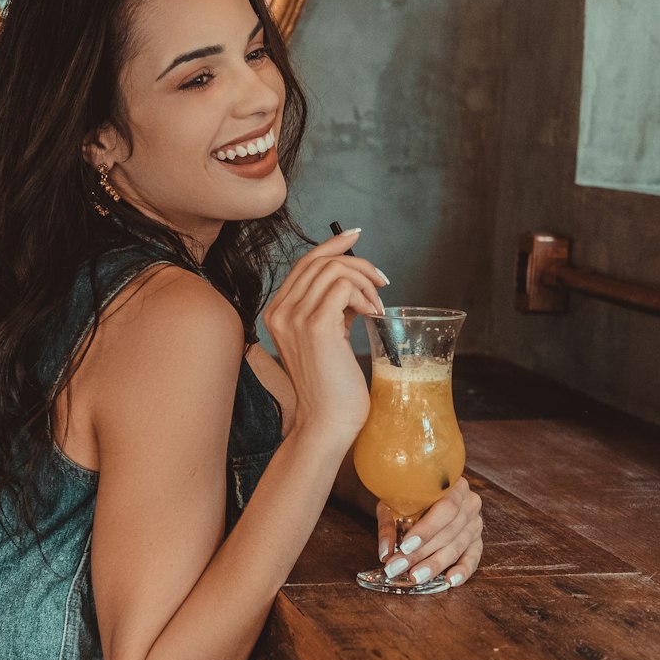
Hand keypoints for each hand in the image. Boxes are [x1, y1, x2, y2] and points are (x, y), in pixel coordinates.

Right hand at [262, 228, 388, 452]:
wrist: (326, 423)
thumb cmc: (332, 389)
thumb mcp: (327, 339)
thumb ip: (332, 311)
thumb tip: (355, 286)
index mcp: (278, 313)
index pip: (303, 264)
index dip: (332, 245)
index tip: (356, 236)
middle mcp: (279, 312)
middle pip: (317, 260)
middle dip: (356, 261)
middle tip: (382, 280)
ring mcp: (294, 318)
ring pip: (333, 269)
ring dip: (365, 281)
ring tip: (377, 306)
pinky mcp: (316, 326)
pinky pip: (344, 287)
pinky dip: (365, 295)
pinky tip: (373, 314)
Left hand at [377, 476, 482, 587]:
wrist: (425, 492)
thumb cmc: (410, 497)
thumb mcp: (396, 502)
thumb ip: (389, 525)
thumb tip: (385, 554)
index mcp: (454, 485)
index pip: (446, 508)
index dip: (427, 529)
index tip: (406, 545)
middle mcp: (470, 503)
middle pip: (448, 532)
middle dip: (421, 553)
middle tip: (399, 567)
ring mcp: (475, 523)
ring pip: (456, 547)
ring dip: (434, 565)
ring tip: (415, 577)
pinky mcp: (476, 541)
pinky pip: (473, 558)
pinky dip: (463, 571)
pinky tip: (450, 581)